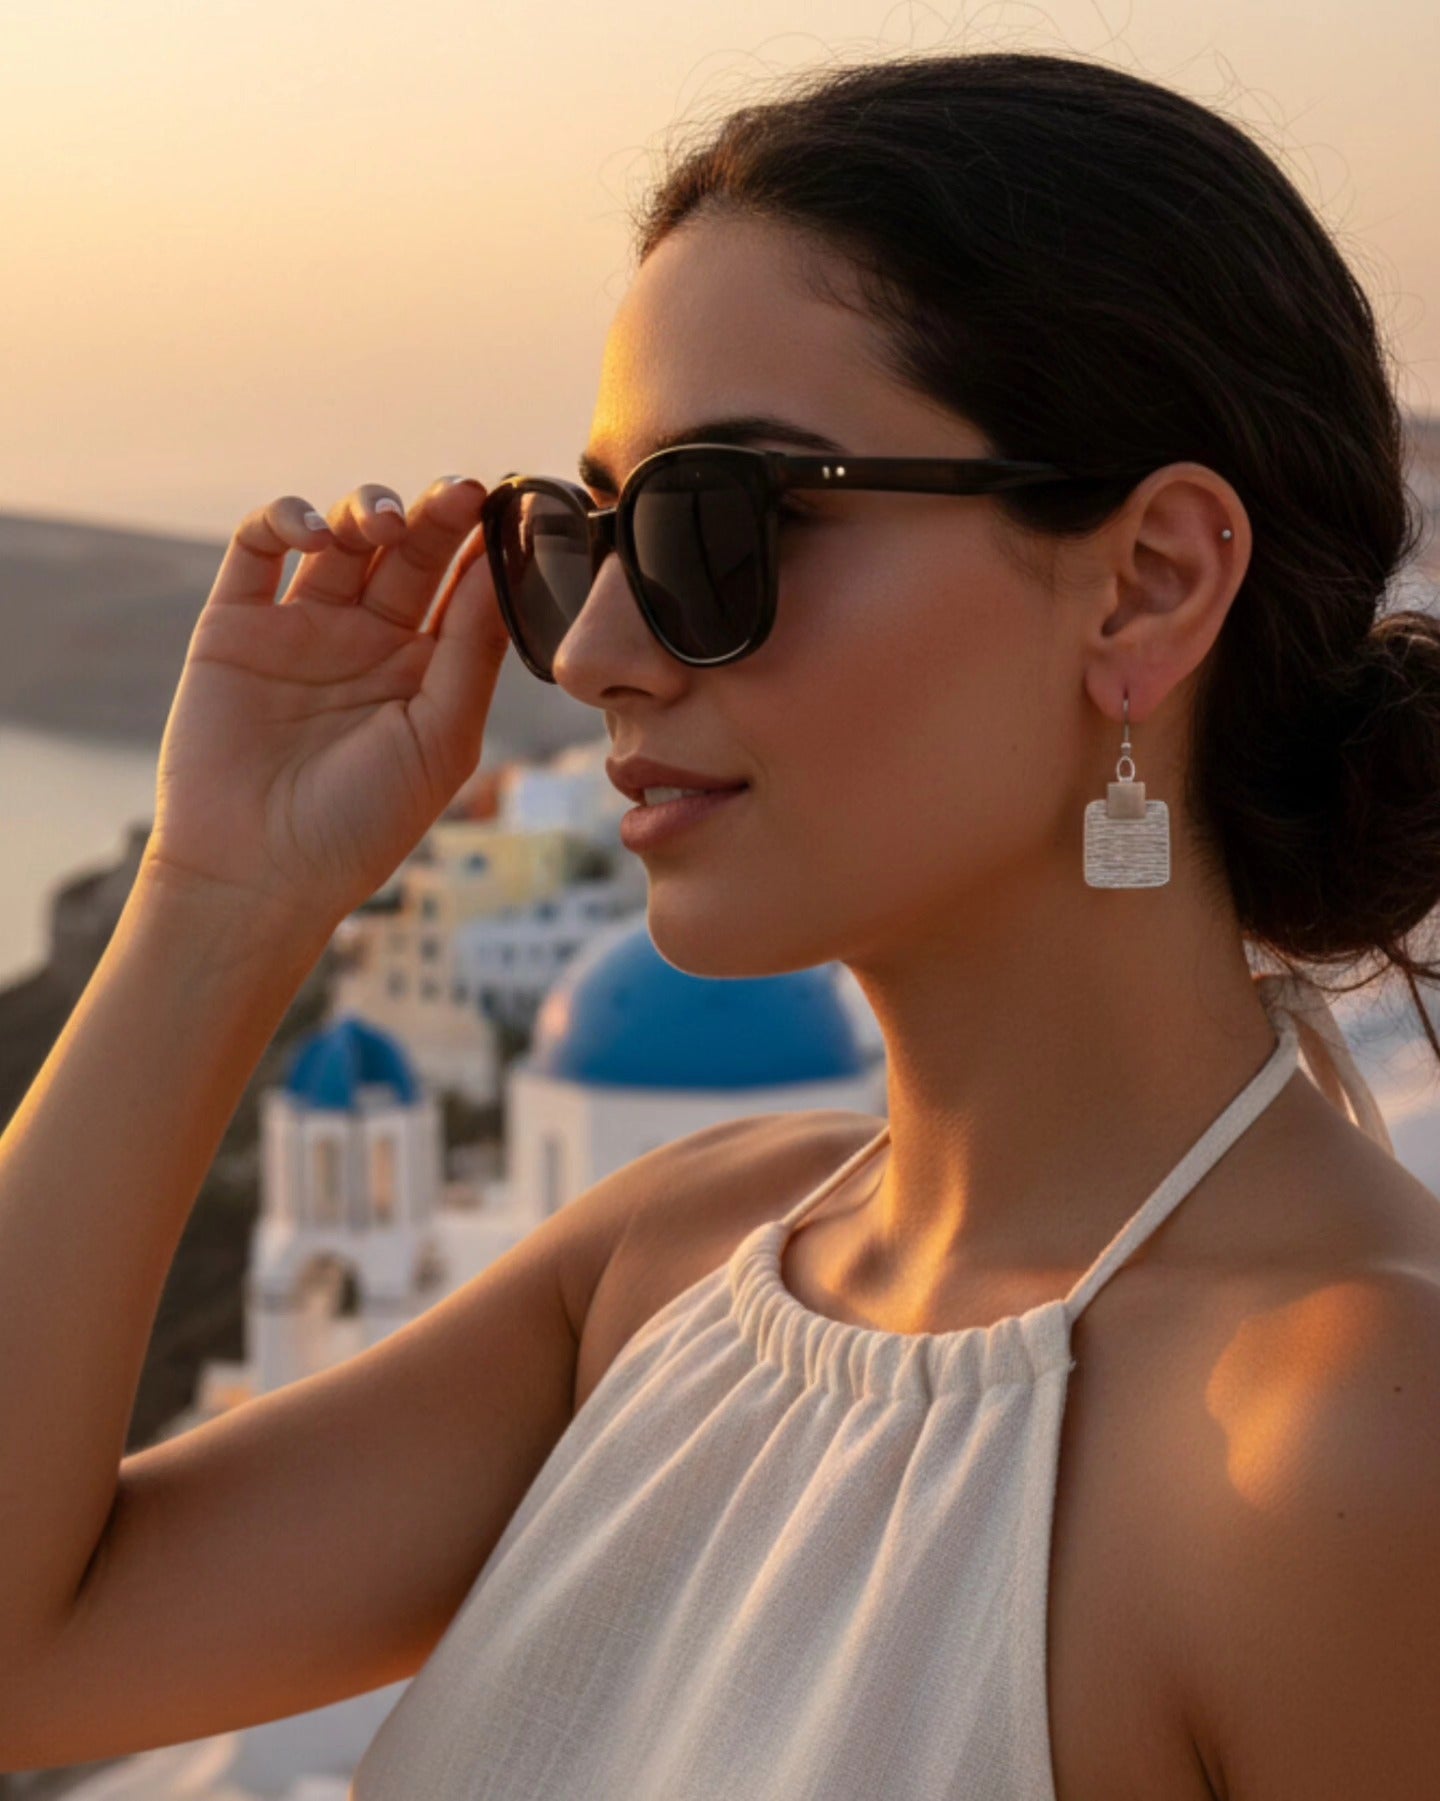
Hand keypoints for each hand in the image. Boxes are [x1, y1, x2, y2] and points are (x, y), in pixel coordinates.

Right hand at [140, 475, 510, 938]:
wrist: (257, 875)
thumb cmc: (362, 824)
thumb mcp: (441, 738)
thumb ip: (473, 649)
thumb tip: (506, 563)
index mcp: (425, 670)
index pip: (461, 586)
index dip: (485, 544)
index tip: (515, 508)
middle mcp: (367, 641)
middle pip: (408, 551)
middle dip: (436, 515)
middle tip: (461, 492)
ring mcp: (301, 627)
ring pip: (339, 536)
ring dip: (367, 509)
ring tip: (389, 521)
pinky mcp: (236, 624)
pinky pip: (258, 547)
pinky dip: (285, 519)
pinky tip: (317, 534)